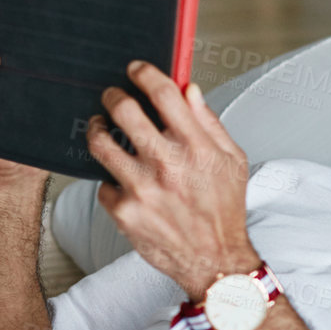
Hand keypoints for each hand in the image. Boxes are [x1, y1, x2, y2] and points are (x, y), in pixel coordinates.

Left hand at [88, 60, 257, 298]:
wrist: (214, 260)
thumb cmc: (224, 210)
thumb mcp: (232, 161)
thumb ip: (209, 123)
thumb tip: (190, 91)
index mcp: (197, 147)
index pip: (164, 94)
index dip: (145, 74)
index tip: (136, 70)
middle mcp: (168, 164)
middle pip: (124, 110)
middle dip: (114, 96)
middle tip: (113, 97)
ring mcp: (142, 188)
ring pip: (100, 142)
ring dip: (98, 129)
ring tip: (101, 129)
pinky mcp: (124, 210)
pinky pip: (103, 182)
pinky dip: (111, 179)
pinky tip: (123, 181)